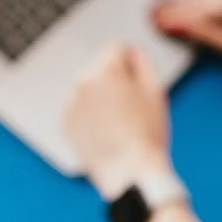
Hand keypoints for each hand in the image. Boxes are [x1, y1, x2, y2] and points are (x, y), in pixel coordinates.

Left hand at [64, 44, 172, 197]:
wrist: (129, 173)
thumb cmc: (145, 133)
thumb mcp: (156, 90)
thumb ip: (144, 61)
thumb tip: (133, 52)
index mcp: (106, 70)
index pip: (115, 48)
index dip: (130, 63)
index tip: (137, 81)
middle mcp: (83, 82)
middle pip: (100, 69)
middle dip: (114, 81)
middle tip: (131, 107)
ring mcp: (72, 104)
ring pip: (89, 90)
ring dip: (100, 98)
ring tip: (119, 124)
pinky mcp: (66, 124)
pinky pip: (80, 111)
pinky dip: (90, 117)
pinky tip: (106, 133)